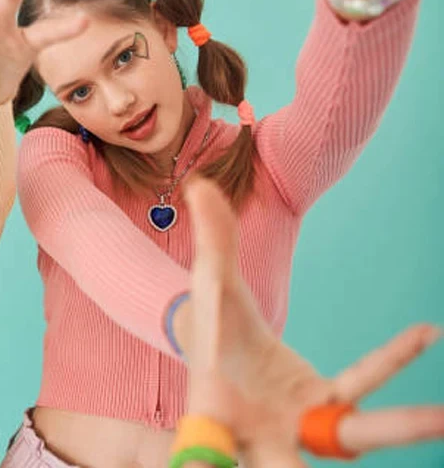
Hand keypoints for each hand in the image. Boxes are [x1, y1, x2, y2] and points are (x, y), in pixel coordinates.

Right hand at [183, 177, 443, 465]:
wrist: (224, 355)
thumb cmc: (209, 331)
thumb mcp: (206, 289)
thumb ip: (209, 243)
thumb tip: (201, 184)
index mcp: (220, 416)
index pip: (216, 447)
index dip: (207, 466)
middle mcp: (264, 432)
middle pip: (292, 466)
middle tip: (370, 448)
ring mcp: (303, 424)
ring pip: (352, 434)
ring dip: (399, 428)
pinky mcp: (330, 405)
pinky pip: (363, 381)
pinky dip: (390, 358)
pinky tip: (425, 332)